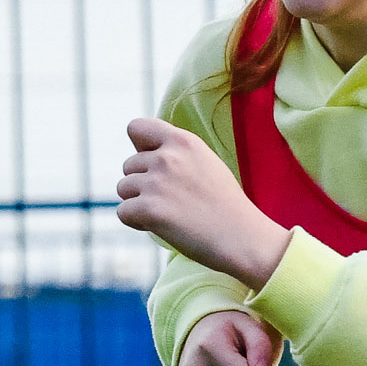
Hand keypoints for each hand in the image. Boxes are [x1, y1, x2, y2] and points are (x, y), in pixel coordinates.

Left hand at [115, 117, 291, 287]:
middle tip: (173, 199)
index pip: (136, 127)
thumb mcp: (204, 163)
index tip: (152, 163)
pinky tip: (163, 226)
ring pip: (123, 189)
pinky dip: (137, 222)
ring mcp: (156, 182)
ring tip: (170, 212)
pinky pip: (123, 212)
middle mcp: (167, 157)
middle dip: (142, 183)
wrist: (243, 238)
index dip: (139, 146)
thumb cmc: (224, 205)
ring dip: (139, 202)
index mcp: (184, 142)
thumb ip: (175, 154)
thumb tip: (139, 152)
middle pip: (128, 165)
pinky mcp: (148, 208)